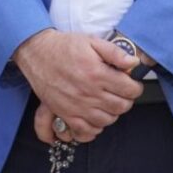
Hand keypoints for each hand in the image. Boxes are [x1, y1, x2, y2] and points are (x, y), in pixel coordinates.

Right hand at [13, 29, 141, 142]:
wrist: (36, 53)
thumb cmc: (63, 47)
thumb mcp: (91, 41)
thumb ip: (115, 52)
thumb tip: (134, 62)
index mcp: (96, 73)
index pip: (129, 90)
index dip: (135, 87)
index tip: (132, 84)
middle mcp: (88, 92)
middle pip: (121, 107)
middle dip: (126, 100)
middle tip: (121, 93)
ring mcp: (76, 106)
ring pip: (107, 120)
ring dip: (112, 113)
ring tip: (108, 102)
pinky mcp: (65, 113)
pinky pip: (86, 130)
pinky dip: (94, 127)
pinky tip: (95, 116)